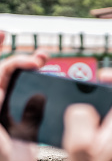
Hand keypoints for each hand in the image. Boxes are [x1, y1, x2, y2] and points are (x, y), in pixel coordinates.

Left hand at [0, 31, 47, 160]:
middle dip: (23, 60)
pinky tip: (57, 92)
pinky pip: (39, 107)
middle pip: (10, 74)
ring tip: (48, 66)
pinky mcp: (27, 128)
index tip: (6, 33)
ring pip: (26, 87)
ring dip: (38, 75)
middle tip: (40, 59)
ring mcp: (12, 116)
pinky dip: (48, 97)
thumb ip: (1, 100)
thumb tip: (17, 81)